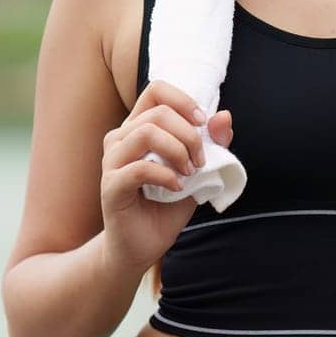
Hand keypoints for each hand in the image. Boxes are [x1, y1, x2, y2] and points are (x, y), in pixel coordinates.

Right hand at [99, 79, 233, 274]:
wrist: (142, 246)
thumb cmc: (167, 205)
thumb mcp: (199, 171)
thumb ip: (212, 144)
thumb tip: (225, 116)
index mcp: (139, 128)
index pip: (156, 90)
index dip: (183, 100)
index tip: (203, 123)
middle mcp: (120, 139)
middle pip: (157, 112)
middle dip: (189, 134)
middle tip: (201, 160)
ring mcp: (112, 162)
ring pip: (146, 132)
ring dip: (178, 151)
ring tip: (190, 173)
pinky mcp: (110, 186)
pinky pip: (139, 168)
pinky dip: (167, 176)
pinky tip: (178, 188)